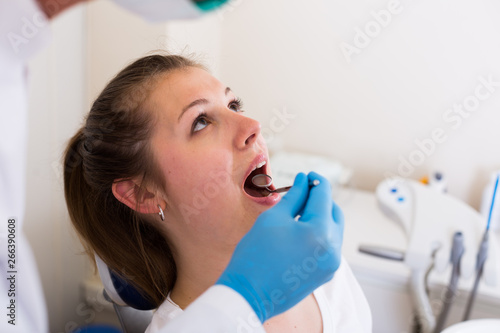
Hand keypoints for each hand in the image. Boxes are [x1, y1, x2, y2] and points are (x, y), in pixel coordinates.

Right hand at [216, 172, 343, 322]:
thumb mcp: (274, 218)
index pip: (324, 195)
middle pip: (334, 211)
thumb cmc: (255, 256)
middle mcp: (333, 249)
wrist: (248, 294)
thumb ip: (294, 196)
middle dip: (320, 198)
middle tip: (301, 191)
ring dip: (320, 215)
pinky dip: (318, 232)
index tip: (306, 175)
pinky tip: (300, 229)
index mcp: (321, 232)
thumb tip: (304, 181)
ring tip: (297, 211)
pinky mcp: (326, 273)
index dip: (315, 181)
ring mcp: (332, 264)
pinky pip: (328, 245)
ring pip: (333, 228)